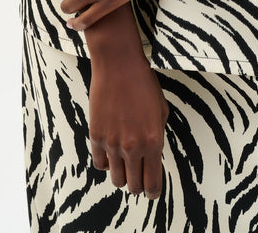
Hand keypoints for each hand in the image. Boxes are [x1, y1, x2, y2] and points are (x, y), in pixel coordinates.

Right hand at [89, 51, 168, 197]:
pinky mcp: (96, 136)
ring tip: (126, 164)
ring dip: (122, 175)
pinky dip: (107, 162)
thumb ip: (158, 136)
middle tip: (140, 177)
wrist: (118, 64)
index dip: (153, 191)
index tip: (152, 191)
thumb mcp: (161, 111)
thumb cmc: (143, 83)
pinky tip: (111, 151)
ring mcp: (112, 143)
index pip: (153, 183)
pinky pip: (100, 163)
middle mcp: (133, 147)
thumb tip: (152, 155)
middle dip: (138, 185)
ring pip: (116, 179)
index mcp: (154, 141)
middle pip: (134, 186)